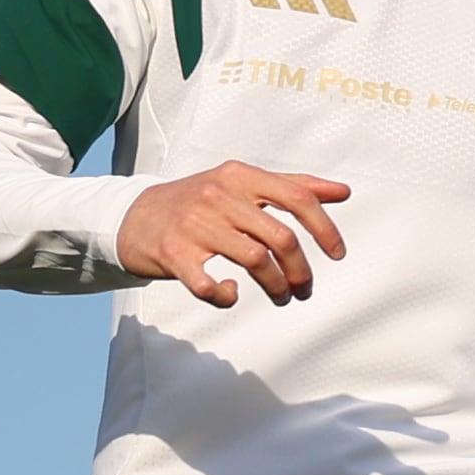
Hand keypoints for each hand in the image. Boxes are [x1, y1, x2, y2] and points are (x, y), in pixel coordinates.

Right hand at [121, 161, 349, 306]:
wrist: (133, 216)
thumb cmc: (199, 203)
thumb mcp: (241, 184)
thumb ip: (292, 186)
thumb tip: (342, 191)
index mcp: (239, 177)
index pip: (297, 197)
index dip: (325, 228)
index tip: (337, 254)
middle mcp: (218, 197)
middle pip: (282, 238)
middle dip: (301, 271)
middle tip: (303, 289)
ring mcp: (194, 225)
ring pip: (256, 261)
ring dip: (277, 287)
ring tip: (281, 296)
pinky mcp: (173, 254)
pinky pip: (209, 285)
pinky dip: (226, 296)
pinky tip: (231, 293)